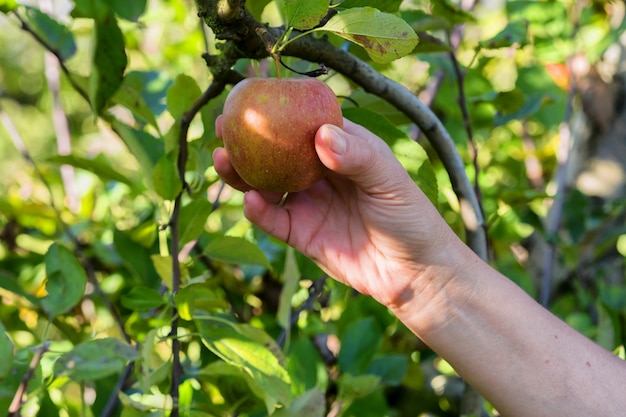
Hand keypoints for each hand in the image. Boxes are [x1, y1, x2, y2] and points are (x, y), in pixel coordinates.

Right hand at [214, 117, 458, 309]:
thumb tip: (321, 135)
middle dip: (249, 139)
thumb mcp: (390, 180)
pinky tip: (251, 199)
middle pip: (277, 152)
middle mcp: (319, 173)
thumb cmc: (411, 217)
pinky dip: (258, 210)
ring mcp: (308, 203)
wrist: (414, 272)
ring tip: (223, 159)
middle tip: (224, 125)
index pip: (305, 124)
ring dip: (242, 173)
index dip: (279, 112)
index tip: (253, 99)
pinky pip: (273, 219)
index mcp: (342, 150)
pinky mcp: (301, 234)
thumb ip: (358, 157)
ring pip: (266, 184)